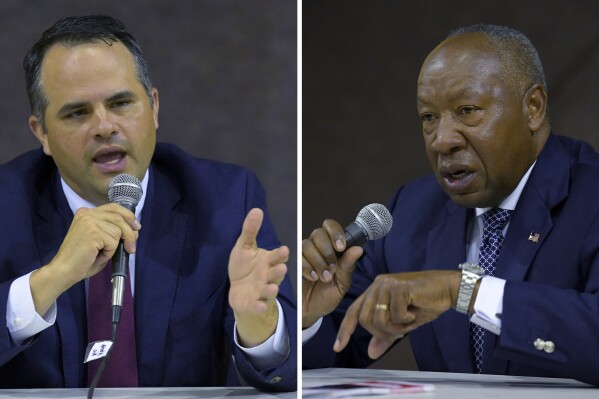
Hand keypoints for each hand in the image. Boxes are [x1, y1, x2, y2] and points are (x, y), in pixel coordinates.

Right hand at [30, 203, 139, 314]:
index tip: (136, 226)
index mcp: (87, 213)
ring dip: (116, 246)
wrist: (64, 270)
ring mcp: (89, 221)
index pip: (114, 207)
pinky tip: (98, 255)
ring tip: (103, 254)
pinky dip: (110, 251)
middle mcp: (87, 213)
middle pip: (119, 217)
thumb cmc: (82, 259)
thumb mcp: (100, 240)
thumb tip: (135, 230)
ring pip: (118, 231)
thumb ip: (114, 232)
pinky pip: (113, 241)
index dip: (128, 216)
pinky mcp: (93, 232)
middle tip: (132, 247)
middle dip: (130, 233)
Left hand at [228, 208, 288, 346]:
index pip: (277, 257)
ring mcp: (262, 291)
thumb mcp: (244, 247)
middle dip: (278, 272)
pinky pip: (258, 306)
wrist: (239, 291)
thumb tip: (257, 209)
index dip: (280, 254)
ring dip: (271, 290)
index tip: (284, 250)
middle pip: (275, 274)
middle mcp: (268, 276)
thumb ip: (250, 230)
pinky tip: (259, 306)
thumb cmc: (244, 266)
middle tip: (281, 269)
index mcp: (268, 261)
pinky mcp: (254, 304)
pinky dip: (259, 306)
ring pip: (269, 290)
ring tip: (272, 289)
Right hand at [302, 219, 362, 327]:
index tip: (341, 247)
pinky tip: (313, 278)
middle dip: (327, 251)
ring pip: (307, 244)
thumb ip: (348, 266)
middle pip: (318, 233)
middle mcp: (317, 247)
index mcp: (331, 248)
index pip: (331, 227)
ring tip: (324, 278)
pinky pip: (297, 256)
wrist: (310, 312)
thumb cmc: (327, 296)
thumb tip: (359, 249)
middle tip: (332, 269)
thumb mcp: (342, 283)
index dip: (335, 233)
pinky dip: (307, 267)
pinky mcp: (292, 263)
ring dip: (318, 261)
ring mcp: (303, 254)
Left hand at [334, 270, 460, 358]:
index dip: (345, 330)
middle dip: (382, 331)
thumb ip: (385, 335)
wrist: (447, 289)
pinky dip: (406, 319)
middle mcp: (377, 285)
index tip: (337, 347)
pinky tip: (414, 311)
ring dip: (396, 326)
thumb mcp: (402, 323)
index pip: (353, 312)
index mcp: (374, 291)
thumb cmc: (425, 303)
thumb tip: (371, 353)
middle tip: (400, 330)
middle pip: (365, 319)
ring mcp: (387, 284)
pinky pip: (395, 314)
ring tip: (408, 319)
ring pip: (378, 318)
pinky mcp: (399, 287)